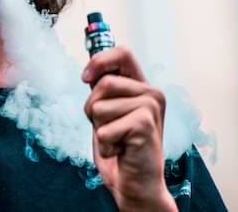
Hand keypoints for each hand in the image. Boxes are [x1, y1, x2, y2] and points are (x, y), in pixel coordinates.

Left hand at [82, 47, 176, 211]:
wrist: (137, 184)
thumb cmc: (121, 148)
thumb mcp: (109, 112)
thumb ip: (103, 90)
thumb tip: (89, 69)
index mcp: (143, 86)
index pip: (122, 53)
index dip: (99, 61)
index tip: (85, 78)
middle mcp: (152, 93)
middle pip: (103, 83)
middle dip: (93, 109)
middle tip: (108, 128)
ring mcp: (150, 107)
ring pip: (99, 107)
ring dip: (99, 129)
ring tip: (116, 140)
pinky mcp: (145, 124)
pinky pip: (103, 129)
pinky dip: (105, 144)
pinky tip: (120, 151)